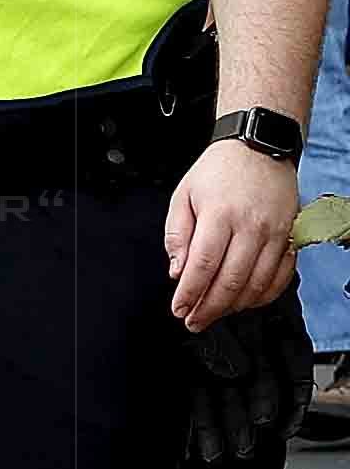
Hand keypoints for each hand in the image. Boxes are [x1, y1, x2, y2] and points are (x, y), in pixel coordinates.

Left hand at [169, 139, 296, 329]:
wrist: (259, 148)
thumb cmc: (218, 171)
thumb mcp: (183, 196)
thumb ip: (177, 235)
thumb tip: (177, 272)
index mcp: (220, 215)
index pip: (203, 265)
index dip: (190, 293)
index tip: (178, 309)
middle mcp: (251, 226)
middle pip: (231, 280)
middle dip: (209, 308)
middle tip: (194, 321)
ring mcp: (276, 232)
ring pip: (258, 283)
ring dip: (235, 306)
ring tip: (216, 313)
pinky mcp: (291, 235)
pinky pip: (282, 275)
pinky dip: (264, 294)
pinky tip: (246, 301)